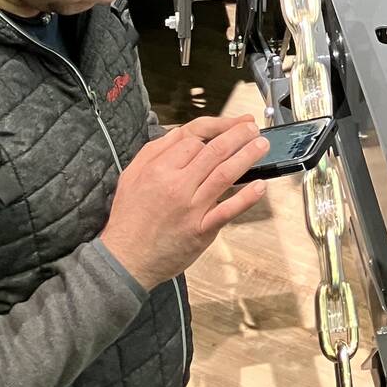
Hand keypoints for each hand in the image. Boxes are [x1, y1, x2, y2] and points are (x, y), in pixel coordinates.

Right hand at [100, 114, 268, 290]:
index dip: (214, 130)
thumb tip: (181, 134)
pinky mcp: (201, 230)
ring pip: (225, 174)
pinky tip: (260, 185)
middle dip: (238, 135)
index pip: (194, 139)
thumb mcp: (131, 176)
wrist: (125, 260)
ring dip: (248, 156)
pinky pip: (228, 210)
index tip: (229, 126)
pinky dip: (246, 197)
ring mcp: (192, 208)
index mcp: (159, 169)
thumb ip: (155, 152)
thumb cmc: (129, 218)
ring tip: (261, 145)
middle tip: (251, 128)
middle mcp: (177, 186)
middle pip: (214, 151)